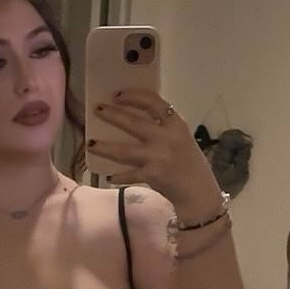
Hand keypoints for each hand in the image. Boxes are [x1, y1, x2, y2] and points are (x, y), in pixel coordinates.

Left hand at [89, 90, 220, 213]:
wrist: (199, 193)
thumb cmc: (190, 166)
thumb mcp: (182, 140)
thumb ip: (164, 129)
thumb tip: (135, 120)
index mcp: (177, 125)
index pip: (154, 103)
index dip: (134, 97)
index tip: (118, 95)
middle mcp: (167, 138)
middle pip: (134, 122)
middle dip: (112, 115)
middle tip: (97, 109)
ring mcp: (158, 156)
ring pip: (124, 150)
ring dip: (105, 147)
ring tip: (90, 143)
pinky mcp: (152, 175)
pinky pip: (128, 174)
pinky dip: (118, 176)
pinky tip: (109, 176)